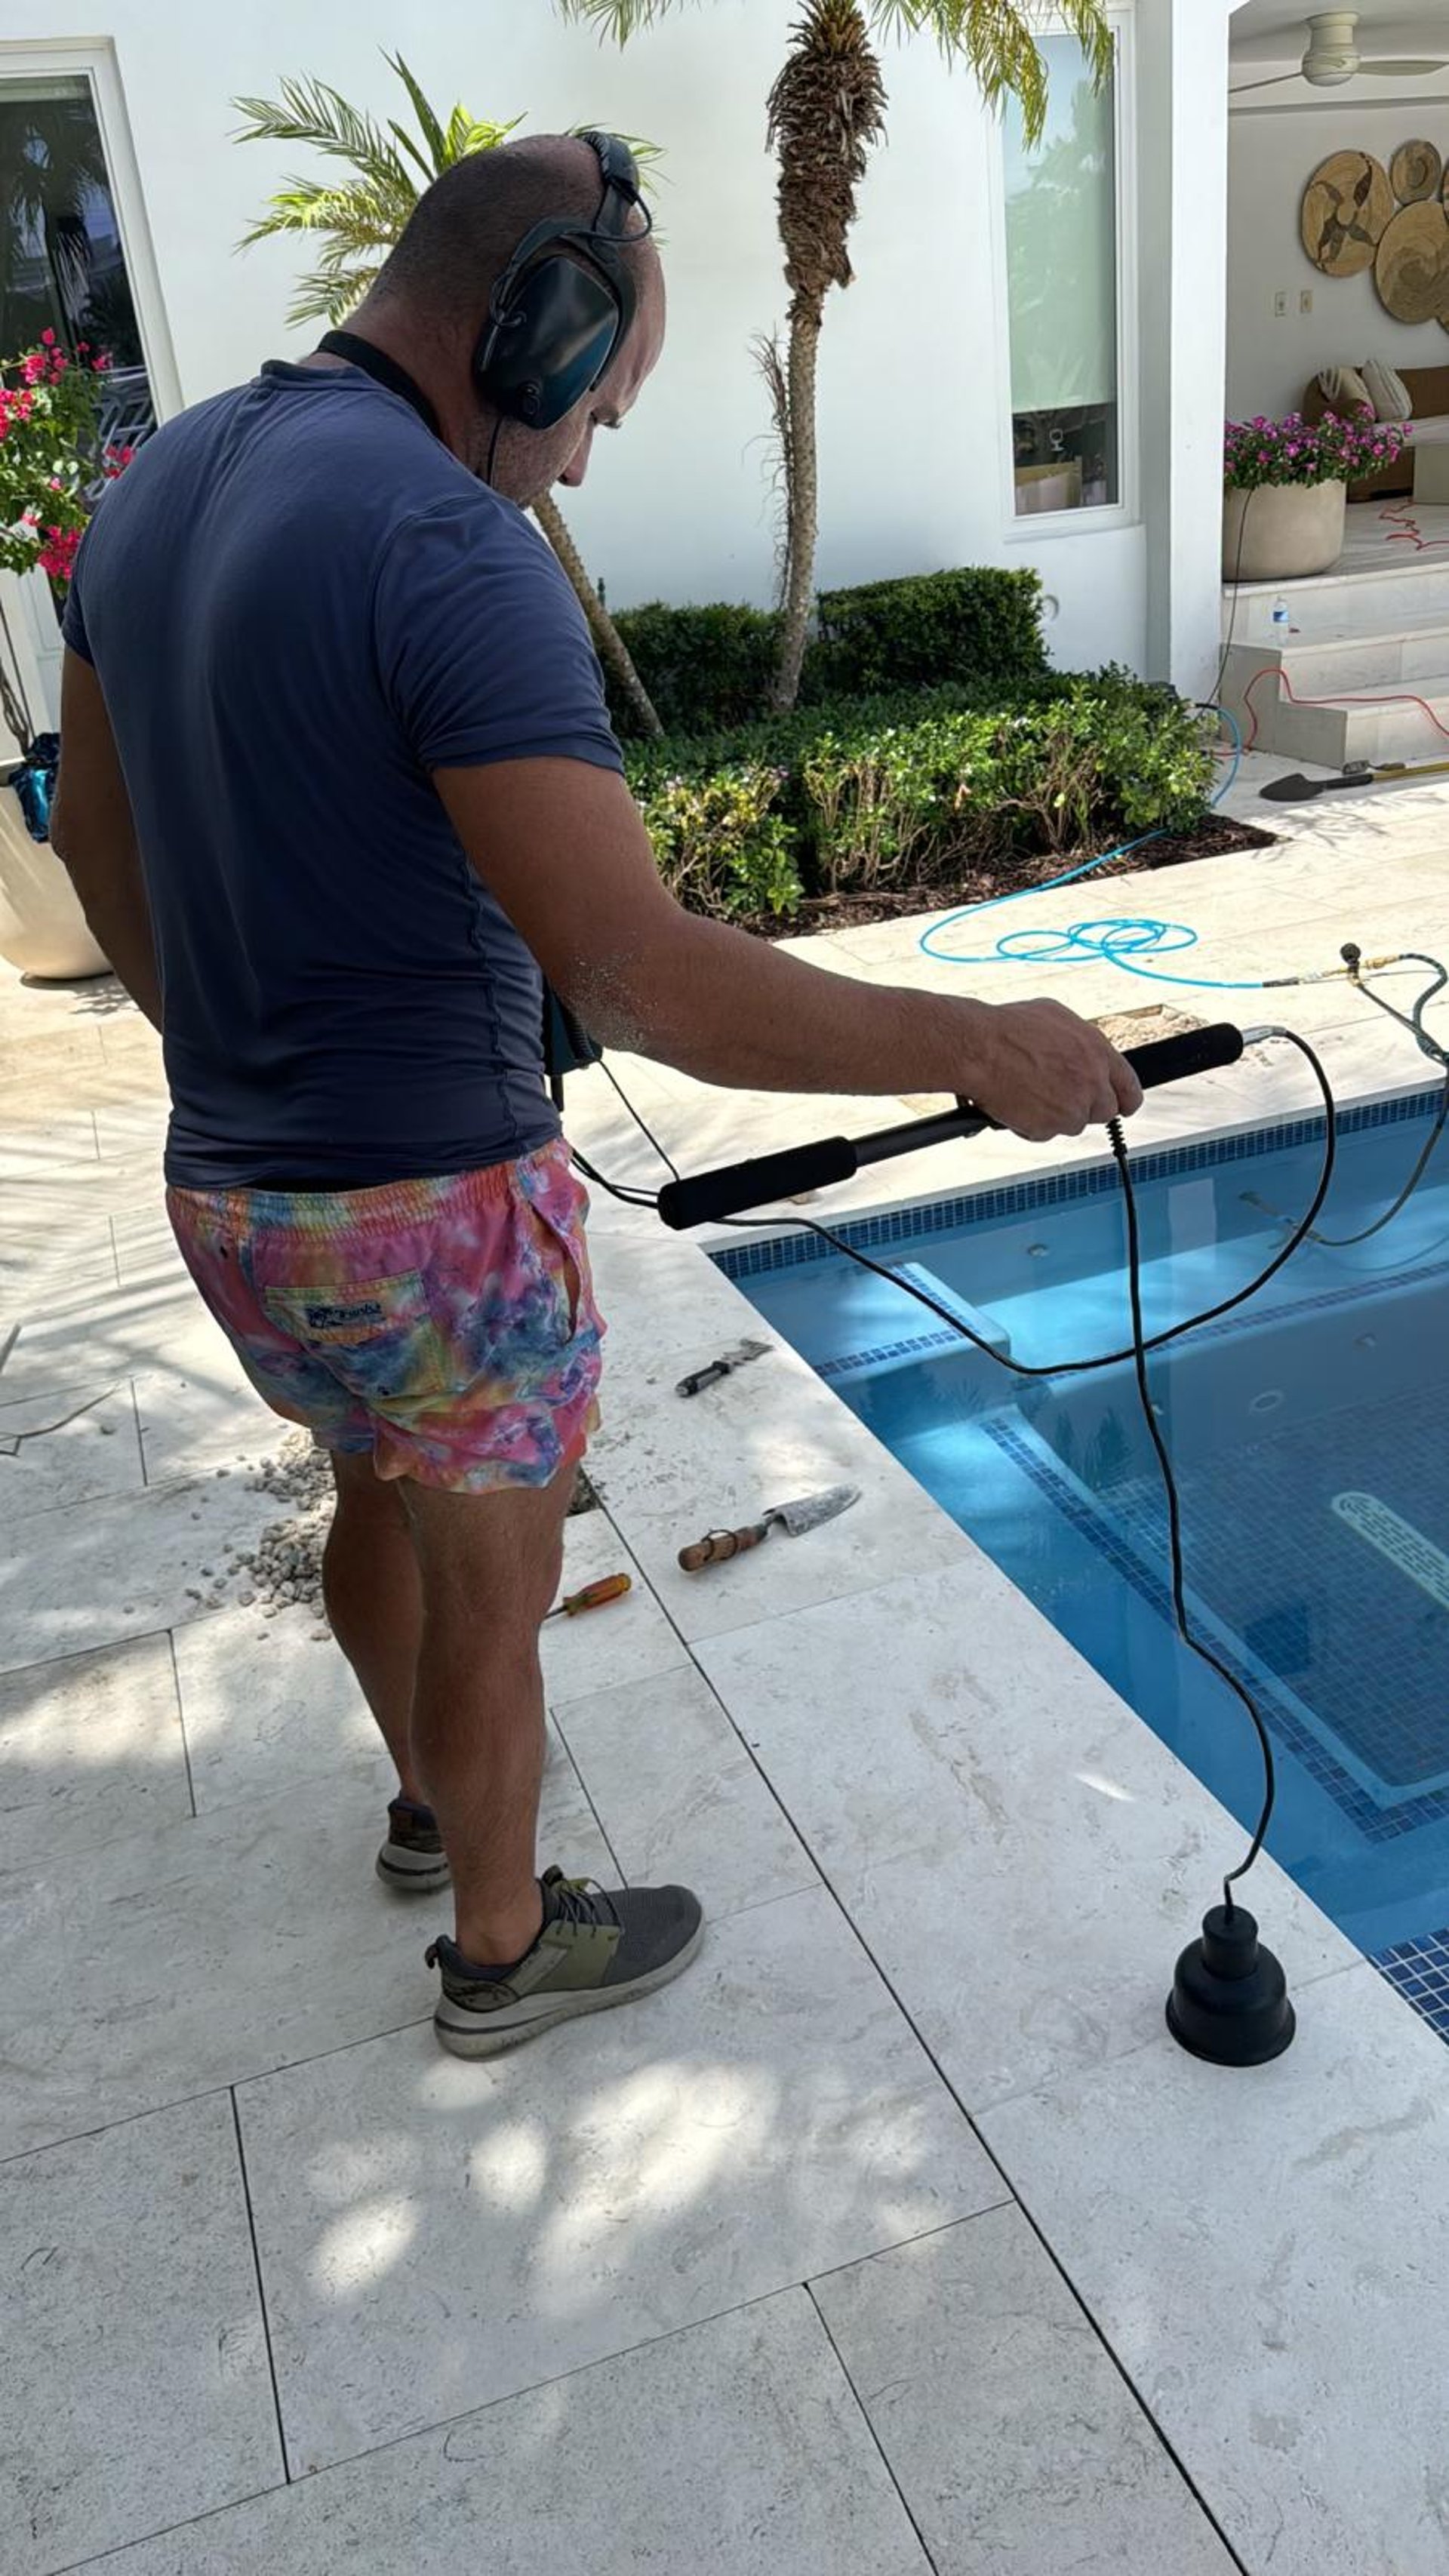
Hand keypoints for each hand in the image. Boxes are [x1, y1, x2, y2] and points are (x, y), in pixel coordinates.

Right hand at [965, 998, 1142, 1143]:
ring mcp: (1071, 1108)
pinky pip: (1045, 1134)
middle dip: (1085, 1107)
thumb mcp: (1056, 1018)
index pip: (1130, 1087)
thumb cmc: (1008, 1029)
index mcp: (1097, 1052)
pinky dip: (1031, 1124)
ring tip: (1030, 1092)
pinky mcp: (1048, 1128)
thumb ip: (1080, 1041)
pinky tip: (1015, 1102)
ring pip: (1073, 1124)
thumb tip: (1085, 1051)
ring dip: (1056, 1115)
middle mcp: (1090, 1081)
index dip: (1125, 1100)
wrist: (978, 1048)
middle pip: (1104, 1111)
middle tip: (1061, 1097)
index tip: (1121, 1105)